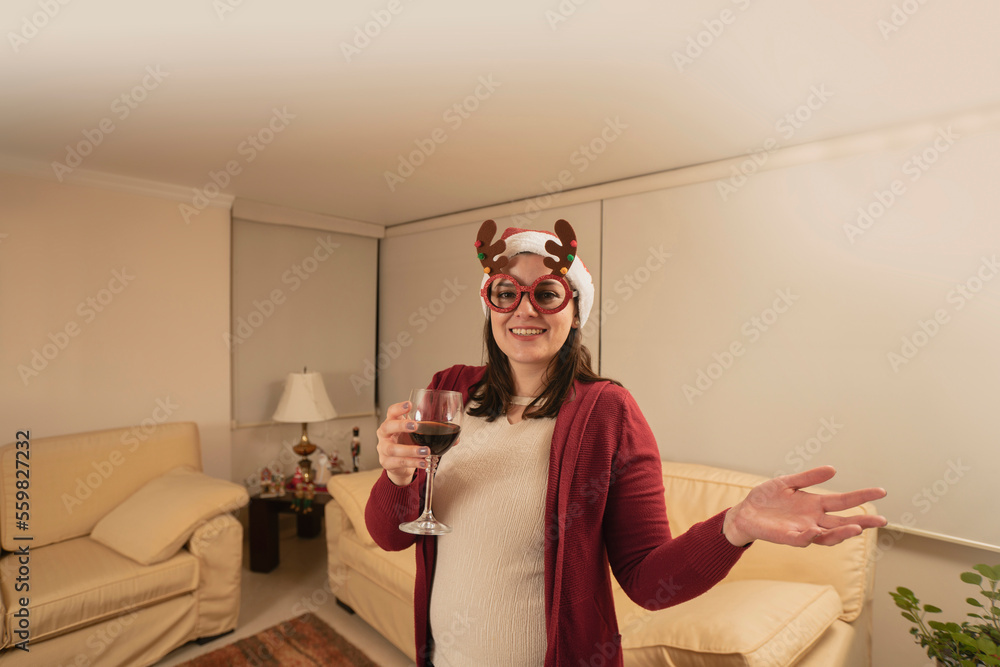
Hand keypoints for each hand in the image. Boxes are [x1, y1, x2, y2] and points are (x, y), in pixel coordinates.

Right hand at [375, 401, 429, 485]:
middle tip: (415, 426)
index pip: (391, 412)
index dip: (399, 407)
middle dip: (400, 425)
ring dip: (410, 450)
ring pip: (392, 448)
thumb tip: (457, 438)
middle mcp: (385, 435)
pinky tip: (423, 463)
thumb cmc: (408, 443)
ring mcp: (383, 449)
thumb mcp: (418, 435)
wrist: (398, 464)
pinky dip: (412, 463)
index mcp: (392, 422)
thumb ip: (434, 433)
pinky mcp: (387, 463)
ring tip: (426, 451)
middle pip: (387, 427)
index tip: (410, 405)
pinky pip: (398, 463)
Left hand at [722, 466, 886, 547]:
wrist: (744, 512)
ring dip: (841, 533)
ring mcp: (801, 530)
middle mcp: (813, 520)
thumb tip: (833, 469)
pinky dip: (809, 536)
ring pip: (827, 535)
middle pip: (843, 523)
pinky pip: (800, 539)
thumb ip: (809, 477)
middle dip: (862, 522)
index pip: (843, 502)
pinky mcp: (786, 537)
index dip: (862, 496)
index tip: (882, 491)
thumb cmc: (766, 499)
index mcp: (815, 505)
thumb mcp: (787, 482)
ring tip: (857, 528)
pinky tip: (815, 531)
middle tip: (882, 520)